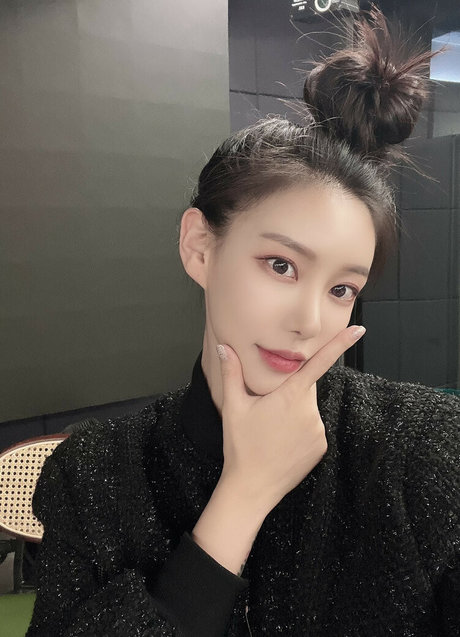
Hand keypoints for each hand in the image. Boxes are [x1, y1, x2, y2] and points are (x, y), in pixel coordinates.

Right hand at [216, 325, 365, 510]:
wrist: (251, 487)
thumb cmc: (240, 446)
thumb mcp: (234, 407)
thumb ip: (232, 373)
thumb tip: (225, 348)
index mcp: (290, 396)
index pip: (319, 363)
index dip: (340, 344)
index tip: (359, 330)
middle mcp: (309, 411)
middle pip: (305, 388)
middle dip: (289, 392)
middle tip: (267, 410)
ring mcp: (318, 431)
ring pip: (308, 409)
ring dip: (294, 412)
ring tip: (273, 432)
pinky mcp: (321, 447)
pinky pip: (313, 428)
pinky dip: (301, 430)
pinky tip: (283, 443)